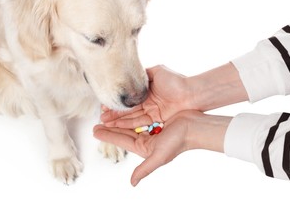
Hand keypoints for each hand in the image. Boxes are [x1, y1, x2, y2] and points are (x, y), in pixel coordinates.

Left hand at [94, 110, 230, 185]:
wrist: (194, 126)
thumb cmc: (178, 141)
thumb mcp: (159, 156)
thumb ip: (144, 169)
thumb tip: (132, 183)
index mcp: (144, 147)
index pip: (121, 140)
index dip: (108, 136)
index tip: (95, 131)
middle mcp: (146, 137)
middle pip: (123, 130)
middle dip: (110, 126)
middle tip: (96, 120)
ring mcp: (150, 126)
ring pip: (129, 121)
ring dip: (117, 117)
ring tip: (105, 112)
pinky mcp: (155, 115)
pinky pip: (138, 112)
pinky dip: (129, 110)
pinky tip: (123, 105)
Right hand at [101, 65, 191, 128]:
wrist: (191, 93)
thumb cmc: (176, 81)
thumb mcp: (157, 72)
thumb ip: (143, 74)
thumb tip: (131, 72)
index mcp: (146, 91)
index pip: (128, 98)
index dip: (117, 102)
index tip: (104, 105)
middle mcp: (147, 103)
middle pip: (127, 110)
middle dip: (114, 114)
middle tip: (100, 117)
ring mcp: (151, 112)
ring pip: (130, 117)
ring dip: (117, 120)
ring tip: (104, 122)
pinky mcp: (155, 119)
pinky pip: (138, 122)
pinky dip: (127, 123)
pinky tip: (116, 125)